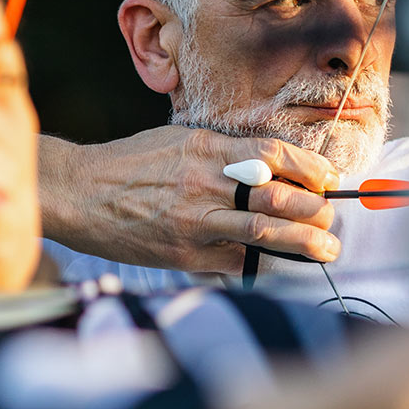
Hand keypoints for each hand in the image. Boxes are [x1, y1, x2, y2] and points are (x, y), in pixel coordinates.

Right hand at [39, 128, 340, 274]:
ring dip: (305, 242)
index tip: (328, 179)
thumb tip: (276, 166)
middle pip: (278, 195)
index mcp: (206, 149)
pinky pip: (237, 262)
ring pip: (264, 232)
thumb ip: (224, 153)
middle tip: (331, 217)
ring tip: (328, 249)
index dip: (310, 168)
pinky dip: (265, 264)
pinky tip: (284, 266)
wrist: (77, 193)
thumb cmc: (131, 164)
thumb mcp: (179, 141)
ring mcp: (195, 223)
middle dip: (315, 209)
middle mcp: (204, 184)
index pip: (274, 154)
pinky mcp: (184, 256)